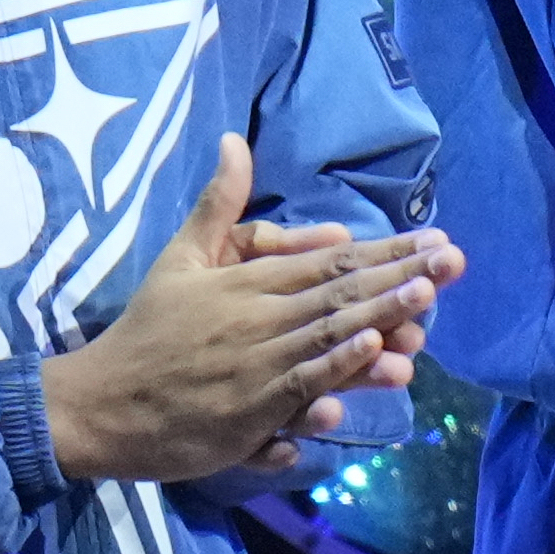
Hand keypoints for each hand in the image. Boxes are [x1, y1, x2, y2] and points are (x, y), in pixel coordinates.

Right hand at [45, 137, 456, 481]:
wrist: (100, 404)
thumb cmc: (146, 331)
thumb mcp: (180, 258)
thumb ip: (217, 205)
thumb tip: (234, 140)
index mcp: (247, 281)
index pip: (330, 260)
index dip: (385, 250)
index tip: (435, 239)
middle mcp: (258, 318)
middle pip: (339, 293)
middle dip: (401, 275)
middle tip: (454, 260)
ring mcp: (255, 367)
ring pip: (327, 337)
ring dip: (380, 318)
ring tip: (425, 297)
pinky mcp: (248, 413)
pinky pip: (297, 389)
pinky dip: (334, 371)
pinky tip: (371, 356)